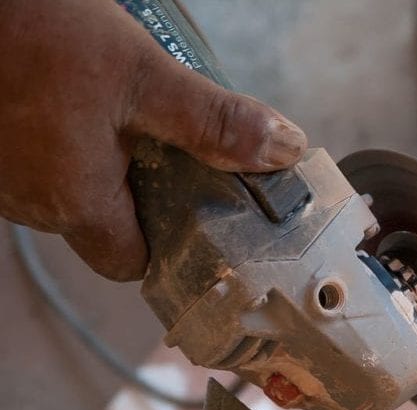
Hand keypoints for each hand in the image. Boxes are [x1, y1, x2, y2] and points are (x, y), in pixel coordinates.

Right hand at [0, 0, 306, 280]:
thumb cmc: (33, 33)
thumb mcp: (143, 77)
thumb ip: (213, 123)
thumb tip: (283, 150)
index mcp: (75, 202)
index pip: (133, 263)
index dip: (170, 244)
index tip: (200, 211)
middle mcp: (31, 202)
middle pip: (107, 224)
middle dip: (147, 191)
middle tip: (178, 147)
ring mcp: (5, 177)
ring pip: (74, 188)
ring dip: (109, 159)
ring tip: (134, 114)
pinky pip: (43, 159)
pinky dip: (72, 138)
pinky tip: (85, 99)